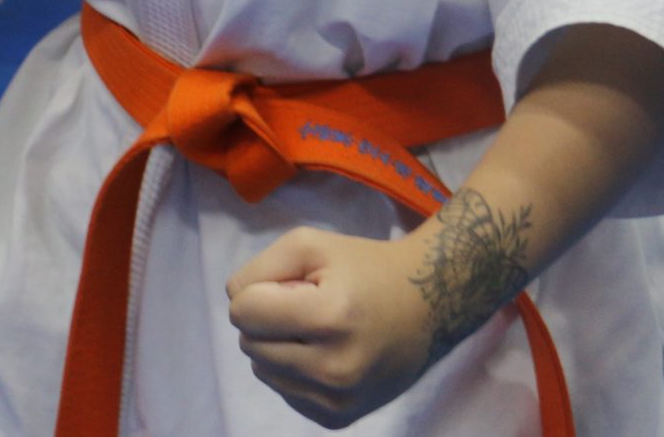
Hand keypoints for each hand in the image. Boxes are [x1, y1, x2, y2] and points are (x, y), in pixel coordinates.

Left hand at [227, 227, 438, 427]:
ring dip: (278, 347)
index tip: (289, 285)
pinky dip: (295, 372)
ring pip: (263, 371)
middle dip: (267, 320)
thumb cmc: (365, 268)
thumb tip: (235, 303)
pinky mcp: (339, 418)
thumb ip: (260, 268)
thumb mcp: (311, 244)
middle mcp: (333, 368)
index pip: (244, 313)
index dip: (257, 292)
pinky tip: (326, 353)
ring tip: (317, 330)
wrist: (429, 307)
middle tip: (307, 306)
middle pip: (249, 343)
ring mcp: (338, 399)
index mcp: (330, 317)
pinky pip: (285, 392)